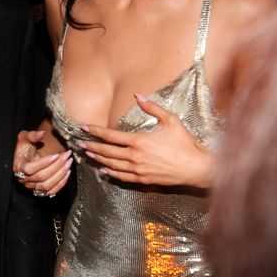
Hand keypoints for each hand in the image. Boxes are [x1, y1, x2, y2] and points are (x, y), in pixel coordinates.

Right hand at [13, 129, 71, 196]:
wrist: (26, 158)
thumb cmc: (24, 148)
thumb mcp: (24, 138)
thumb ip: (31, 135)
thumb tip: (41, 133)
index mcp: (19, 167)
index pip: (30, 169)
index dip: (43, 163)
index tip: (56, 155)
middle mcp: (24, 179)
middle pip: (41, 177)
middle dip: (56, 166)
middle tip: (67, 156)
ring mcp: (32, 186)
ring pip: (47, 185)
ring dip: (60, 174)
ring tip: (69, 163)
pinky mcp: (41, 190)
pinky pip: (52, 191)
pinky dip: (61, 183)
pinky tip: (67, 172)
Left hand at [80, 94, 214, 188]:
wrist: (196, 168)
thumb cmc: (185, 144)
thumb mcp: (171, 121)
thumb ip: (152, 108)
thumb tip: (138, 96)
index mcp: (139, 141)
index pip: (111, 136)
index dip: (96, 132)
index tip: (84, 128)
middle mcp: (135, 157)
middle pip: (107, 152)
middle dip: (92, 146)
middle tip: (79, 143)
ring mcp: (138, 170)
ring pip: (112, 165)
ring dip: (98, 159)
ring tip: (88, 155)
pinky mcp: (143, 180)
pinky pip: (122, 177)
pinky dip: (111, 173)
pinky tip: (104, 171)